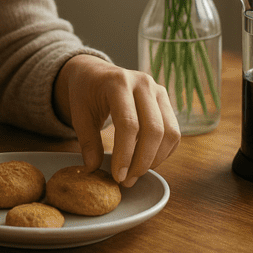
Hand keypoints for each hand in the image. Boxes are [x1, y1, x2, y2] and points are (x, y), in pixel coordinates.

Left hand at [53, 55, 179, 186]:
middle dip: (142, 161)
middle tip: (127, 180)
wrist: (94, 72)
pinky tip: (146, 160)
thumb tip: (93, 169)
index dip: (125, 154)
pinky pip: (174, 131)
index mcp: (118, 82)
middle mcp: (142, 83)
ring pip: (170, 132)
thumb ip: (87, 141)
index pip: (128, 123)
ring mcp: (157, 89)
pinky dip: (164, 151)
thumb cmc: (85, 92)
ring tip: (135, 173)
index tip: (117, 176)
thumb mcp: (78, 114)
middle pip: (154, 129)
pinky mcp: (165, 99)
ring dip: (156, 159)